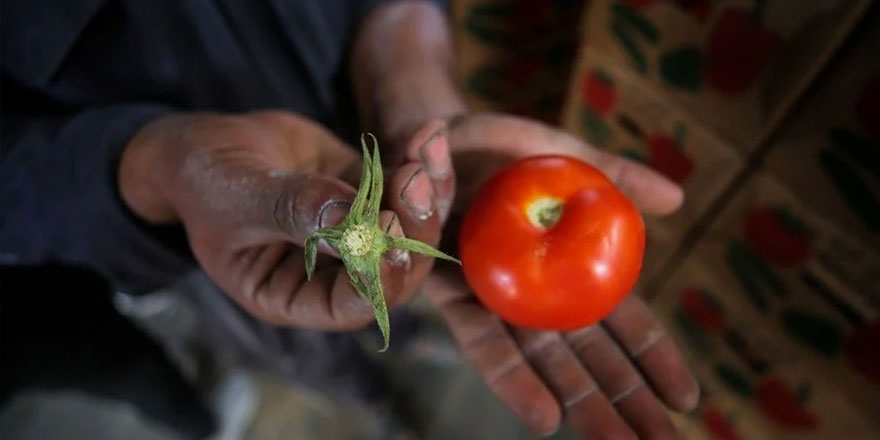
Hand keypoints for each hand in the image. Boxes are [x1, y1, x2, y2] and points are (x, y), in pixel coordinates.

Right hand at [119, 111, 453, 330]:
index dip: (377, 277)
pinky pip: (401, 188)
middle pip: (392, 267)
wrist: (205, 145)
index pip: (348, 304)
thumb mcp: (237, 198)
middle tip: (416, 182)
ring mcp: (355, 233)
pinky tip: (429, 133)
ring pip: (407, 227)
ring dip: (426, 192)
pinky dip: (418, 163)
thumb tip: (356, 225)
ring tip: (427, 150)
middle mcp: (332, 272)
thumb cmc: (205, 182)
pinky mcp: (365, 195)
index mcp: (292, 295)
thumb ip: (294, 210)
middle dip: (412, 227)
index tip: (391, 233)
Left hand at [424, 113, 697, 438]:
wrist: (432, 136)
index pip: (625, 323)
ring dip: (582, 406)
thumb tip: (678, 198)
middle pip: (590, 358)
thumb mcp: (566, 155)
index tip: (686, 400)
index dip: (655, 360)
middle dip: (626, 403)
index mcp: (575, 265)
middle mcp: (541, 294)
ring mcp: (501, 302)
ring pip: (546, 365)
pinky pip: (486, 346)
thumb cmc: (502, 148)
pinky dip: (514, 381)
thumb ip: (616, 176)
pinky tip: (546, 419)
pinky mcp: (457, 301)